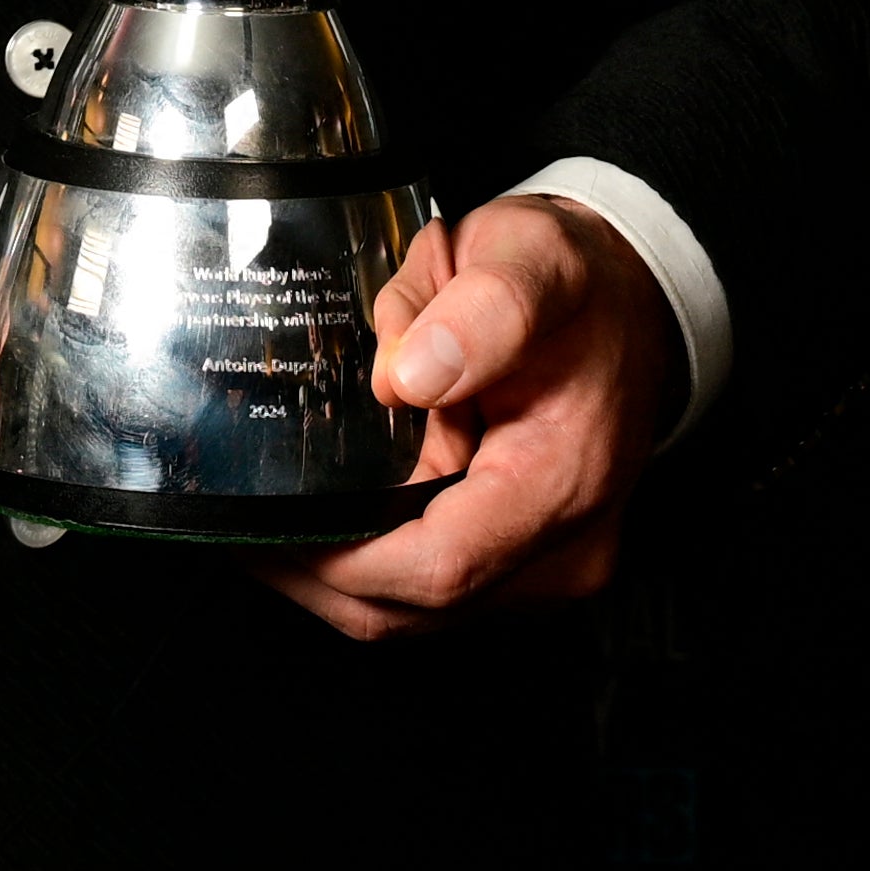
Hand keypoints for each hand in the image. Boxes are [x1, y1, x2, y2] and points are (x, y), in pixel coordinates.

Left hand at [253, 195, 679, 642]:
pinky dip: (371, 564)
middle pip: (415, 608)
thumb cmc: (579, 283)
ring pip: (416, 612)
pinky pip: (432, 588)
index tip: (273, 524)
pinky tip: (322, 520)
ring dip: (337, 577)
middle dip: (318, 574)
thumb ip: (480, 311)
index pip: (440, 567)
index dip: (344, 560)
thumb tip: (404, 378)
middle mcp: (564, 547)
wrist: (632, 302)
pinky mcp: (521, 562)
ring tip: (265, 522)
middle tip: (237, 524)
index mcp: (565, 480)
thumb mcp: (533, 258)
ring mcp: (544, 564)